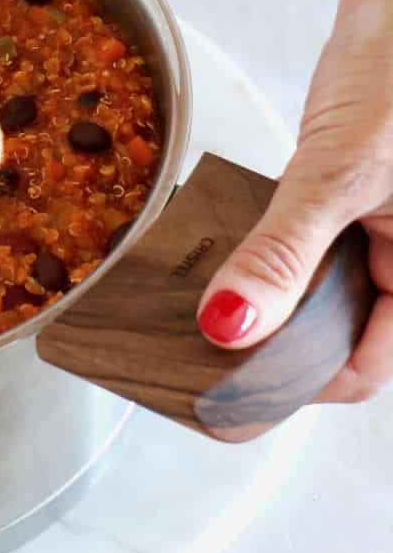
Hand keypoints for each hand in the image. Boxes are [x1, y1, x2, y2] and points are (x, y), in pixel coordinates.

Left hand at [197, 0, 392, 401]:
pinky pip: (303, 239)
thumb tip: (229, 327)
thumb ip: (286, 250)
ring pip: (311, 291)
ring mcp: (379, 227)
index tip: (208, 386)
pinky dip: (262, 245)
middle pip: (330, 338)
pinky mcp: (350, 191)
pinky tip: (212, 241)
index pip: (357, 372)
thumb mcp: (342, 165)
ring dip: (256, 294)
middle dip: (261, 341)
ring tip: (186, 295)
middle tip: (180, 342)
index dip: (287, 387)